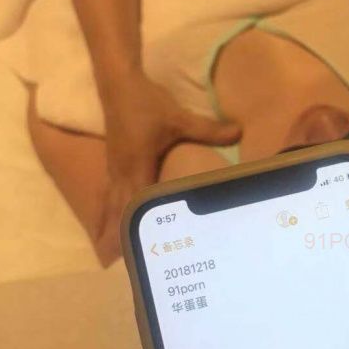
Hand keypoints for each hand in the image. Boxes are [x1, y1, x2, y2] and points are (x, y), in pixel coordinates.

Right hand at [95, 72, 239, 264]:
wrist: (118, 82)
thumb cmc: (148, 102)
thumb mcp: (180, 117)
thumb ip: (209, 129)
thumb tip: (240, 133)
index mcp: (137, 166)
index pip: (135, 205)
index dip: (133, 229)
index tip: (134, 252)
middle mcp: (122, 172)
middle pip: (117, 211)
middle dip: (116, 237)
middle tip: (117, 266)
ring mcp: (114, 168)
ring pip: (110, 204)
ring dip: (110, 227)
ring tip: (109, 254)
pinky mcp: (114, 163)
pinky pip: (110, 194)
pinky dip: (110, 211)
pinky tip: (110, 222)